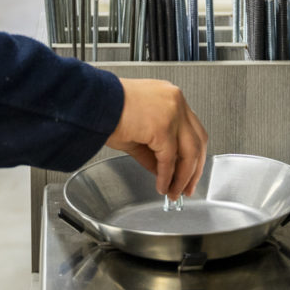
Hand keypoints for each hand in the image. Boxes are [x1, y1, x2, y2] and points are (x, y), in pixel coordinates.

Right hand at [106, 78, 207, 199]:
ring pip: (191, 151)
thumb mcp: (136, 132)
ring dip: (184, 176)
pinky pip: (169, 158)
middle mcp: (175, 101)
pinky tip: (162, 185)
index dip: (194, 154)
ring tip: (175, 191)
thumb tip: (164, 171)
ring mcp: (172, 112)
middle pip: (198, 140)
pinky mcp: (162, 126)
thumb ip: (154, 151)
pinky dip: (167, 176)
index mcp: (171, 97)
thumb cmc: (105, 110)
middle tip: (187, 187)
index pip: (193, 129)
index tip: (190, 172)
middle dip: (195, 169)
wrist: (90, 102)